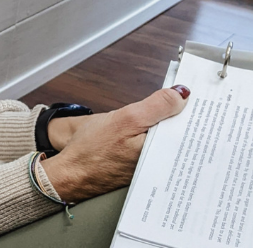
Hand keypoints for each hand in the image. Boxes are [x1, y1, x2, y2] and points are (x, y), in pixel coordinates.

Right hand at [41, 85, 190, 202]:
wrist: (72, 173)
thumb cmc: (92, 150)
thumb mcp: (125, 119)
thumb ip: (156, 106)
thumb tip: (182, 94)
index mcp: (165, 153)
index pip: (191, 127)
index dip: (192, 107)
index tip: (191, 90)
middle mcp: (164, 164)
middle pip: (182, 133)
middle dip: (182, 114)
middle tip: (177, 94)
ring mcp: (154, 166)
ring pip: (169, 139)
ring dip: (169, 123)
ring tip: (168, 106)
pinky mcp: (144, 166)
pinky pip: (158, 145)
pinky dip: (157, 133)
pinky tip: (152, 124)